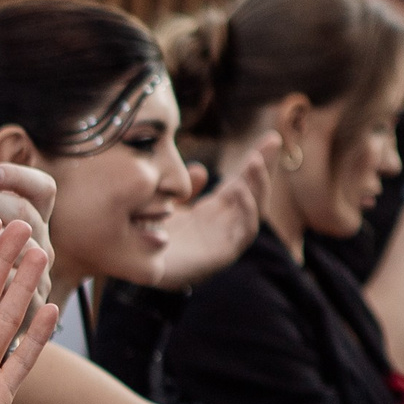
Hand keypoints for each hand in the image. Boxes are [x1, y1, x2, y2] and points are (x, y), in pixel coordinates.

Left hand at [155, 137, 272, 289]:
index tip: (268, 137)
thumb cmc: (145, 238)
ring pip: (254, 211)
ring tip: (254, 162)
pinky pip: (244, 233)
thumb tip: (201, 170)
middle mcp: (221, 225)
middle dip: (263, 167)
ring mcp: (223, 240)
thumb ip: (185, 189)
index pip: (239, 182)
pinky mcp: (221, 256)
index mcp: (210, 212)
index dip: (254, 161)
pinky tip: (240, 191)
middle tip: (272, 139)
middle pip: (252, 192)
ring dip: (257, 186)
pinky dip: (247, 211)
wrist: (130, 266)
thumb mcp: (165, 204)